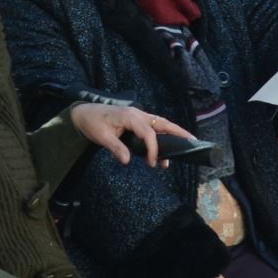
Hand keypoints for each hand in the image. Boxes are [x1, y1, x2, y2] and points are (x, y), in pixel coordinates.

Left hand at [70, 103, 194, 165]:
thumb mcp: (101, 137)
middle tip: (193, 141)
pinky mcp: (137, 120)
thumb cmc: (92, 124)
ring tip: (185, 146)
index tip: (152, 163)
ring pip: (160, 124)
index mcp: (130, 116)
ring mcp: (138, 116)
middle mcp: (138, 114)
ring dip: (172, 135)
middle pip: (163, 122)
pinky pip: (154, 127)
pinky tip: (165, 150)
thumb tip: (127, 161)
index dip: (153, 149)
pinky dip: (162, 136)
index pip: (148, 133)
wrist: (83, 114)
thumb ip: (115, 148)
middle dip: (178, 132)